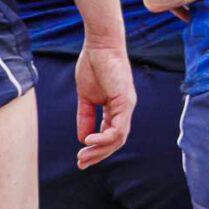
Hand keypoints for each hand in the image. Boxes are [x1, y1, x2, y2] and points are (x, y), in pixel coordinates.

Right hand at [72, 42, 135, 168]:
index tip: (80, 158)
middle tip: (81, 164)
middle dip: (98, 155)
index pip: (109, 136)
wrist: (99, 45)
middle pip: (115, 141)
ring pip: (118, 137)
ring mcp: (127, 106)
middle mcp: (124, 110)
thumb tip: (83, 138)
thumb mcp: (86, 97)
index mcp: (116, 109)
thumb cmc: (93, 65)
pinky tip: (89, 141)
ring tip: (83, 156)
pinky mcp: (125, 101)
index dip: (96, 149)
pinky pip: (118, 127)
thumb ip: (85, 117)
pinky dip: (104, 136)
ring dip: (100, 150)